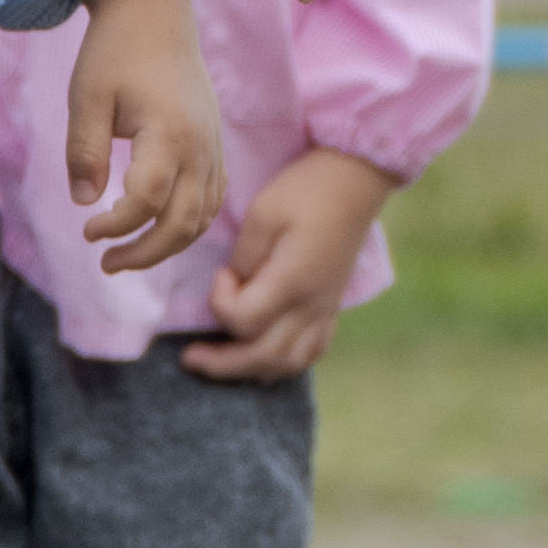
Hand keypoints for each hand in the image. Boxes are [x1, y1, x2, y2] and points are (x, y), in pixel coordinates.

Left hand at [65, 0, 226, 273]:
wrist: (156, 13)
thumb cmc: (115, 51)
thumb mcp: (86, 98)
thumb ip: (84, 153)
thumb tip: (85, 204)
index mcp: (170, 132)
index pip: (147, 201)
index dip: (116, 226)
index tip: (87, 230)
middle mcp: (201, 145)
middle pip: (183, 222)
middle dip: (145, 253)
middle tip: (106, 262)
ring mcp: (213, 145)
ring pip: (203, 216)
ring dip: (167, 245)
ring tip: (126, 254)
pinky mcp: (214, 143)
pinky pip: (213, 197)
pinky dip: (189, 223)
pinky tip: (158, 227)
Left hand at [181, 143, 394, 381]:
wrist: (357, 178)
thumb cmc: (307, 189)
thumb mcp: (264, 212)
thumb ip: (245, 257)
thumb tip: (236, 285)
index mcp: (292, 280)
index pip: (243, 319)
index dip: (221, 302)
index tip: (222, 273)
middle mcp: (311, 305)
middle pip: (262, 358)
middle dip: (221, 363)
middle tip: (189, 356)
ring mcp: (324, 309)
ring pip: (288, 364)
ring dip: (250, 370)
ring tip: (221, 363)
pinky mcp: (331, 306)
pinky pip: (311, 352)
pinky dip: (284, 362)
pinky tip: (264, 355)